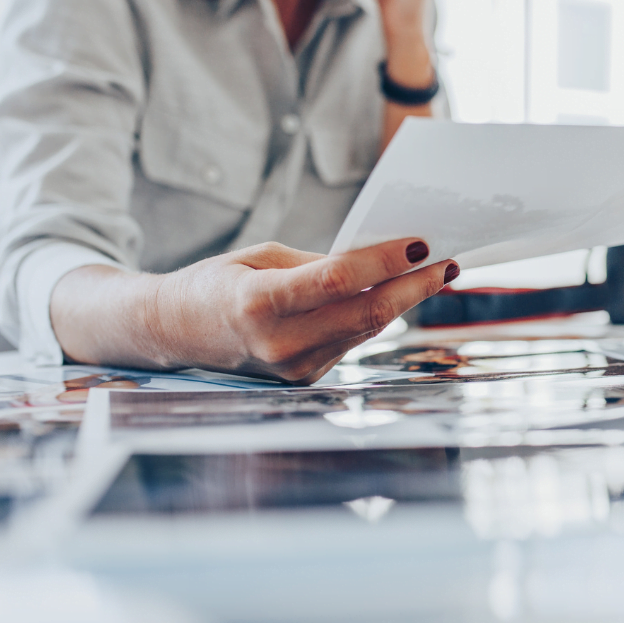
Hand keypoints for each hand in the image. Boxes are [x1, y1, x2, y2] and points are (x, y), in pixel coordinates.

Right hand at [51, 239, 456, 384]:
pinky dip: (376, 317)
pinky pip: (350, 342)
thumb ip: (317, 262)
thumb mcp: (261, 258)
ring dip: (405, 303)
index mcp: (259, 303)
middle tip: (448, 264)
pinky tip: (398, 296)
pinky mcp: (303, 378)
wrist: (175, 333)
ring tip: (435, 275)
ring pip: (364, 331)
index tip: (420, 243)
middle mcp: (278, 343)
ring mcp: (292, 368)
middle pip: (365, 314)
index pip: (337, 281)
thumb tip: (377, 261)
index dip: (384, 262)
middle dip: (414, 288)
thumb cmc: (218, 283)